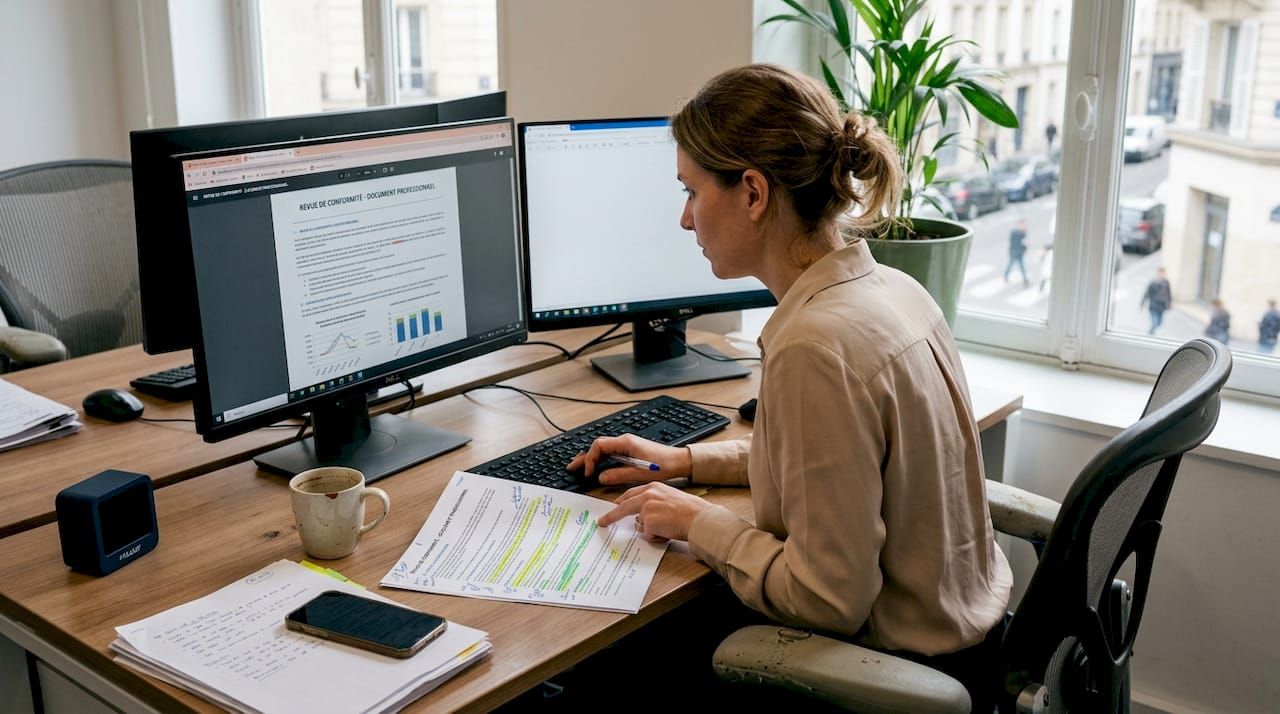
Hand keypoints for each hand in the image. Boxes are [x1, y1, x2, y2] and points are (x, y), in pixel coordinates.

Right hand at [567, 434, 691, 485]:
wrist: (678, 461)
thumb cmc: (663, 465)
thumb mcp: (639, 473)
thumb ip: (618, 475)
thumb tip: (600, 477)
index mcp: (626, 442)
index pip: (599, 445)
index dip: (590, 458)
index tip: (589, 472)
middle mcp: (624, 441)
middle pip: (598, 447)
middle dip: (584, 457)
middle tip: (572, 467)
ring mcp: (627, 446)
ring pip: (603, 450)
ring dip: (591, 458)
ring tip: (579, 467)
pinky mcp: (630, 451)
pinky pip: (610, 454)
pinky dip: (600, 460)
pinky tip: (595, 467)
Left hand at [596, 482, 710, 541]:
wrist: (699, 518)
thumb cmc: (690, 510)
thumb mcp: (670, 498)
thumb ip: (655, 503)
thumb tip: (642, 516)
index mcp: (653, 487)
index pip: (631, 494)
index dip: (621, 502)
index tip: (613, 506)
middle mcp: (648, 494)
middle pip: (623, 506)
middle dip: (611, 516)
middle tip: (602, 522)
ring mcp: (647, 507)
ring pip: (639, 524)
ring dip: (650, 530)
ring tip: (667, 528)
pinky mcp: (648, 520)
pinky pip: (648, 534)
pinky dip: (656, 537)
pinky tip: (667, 532)